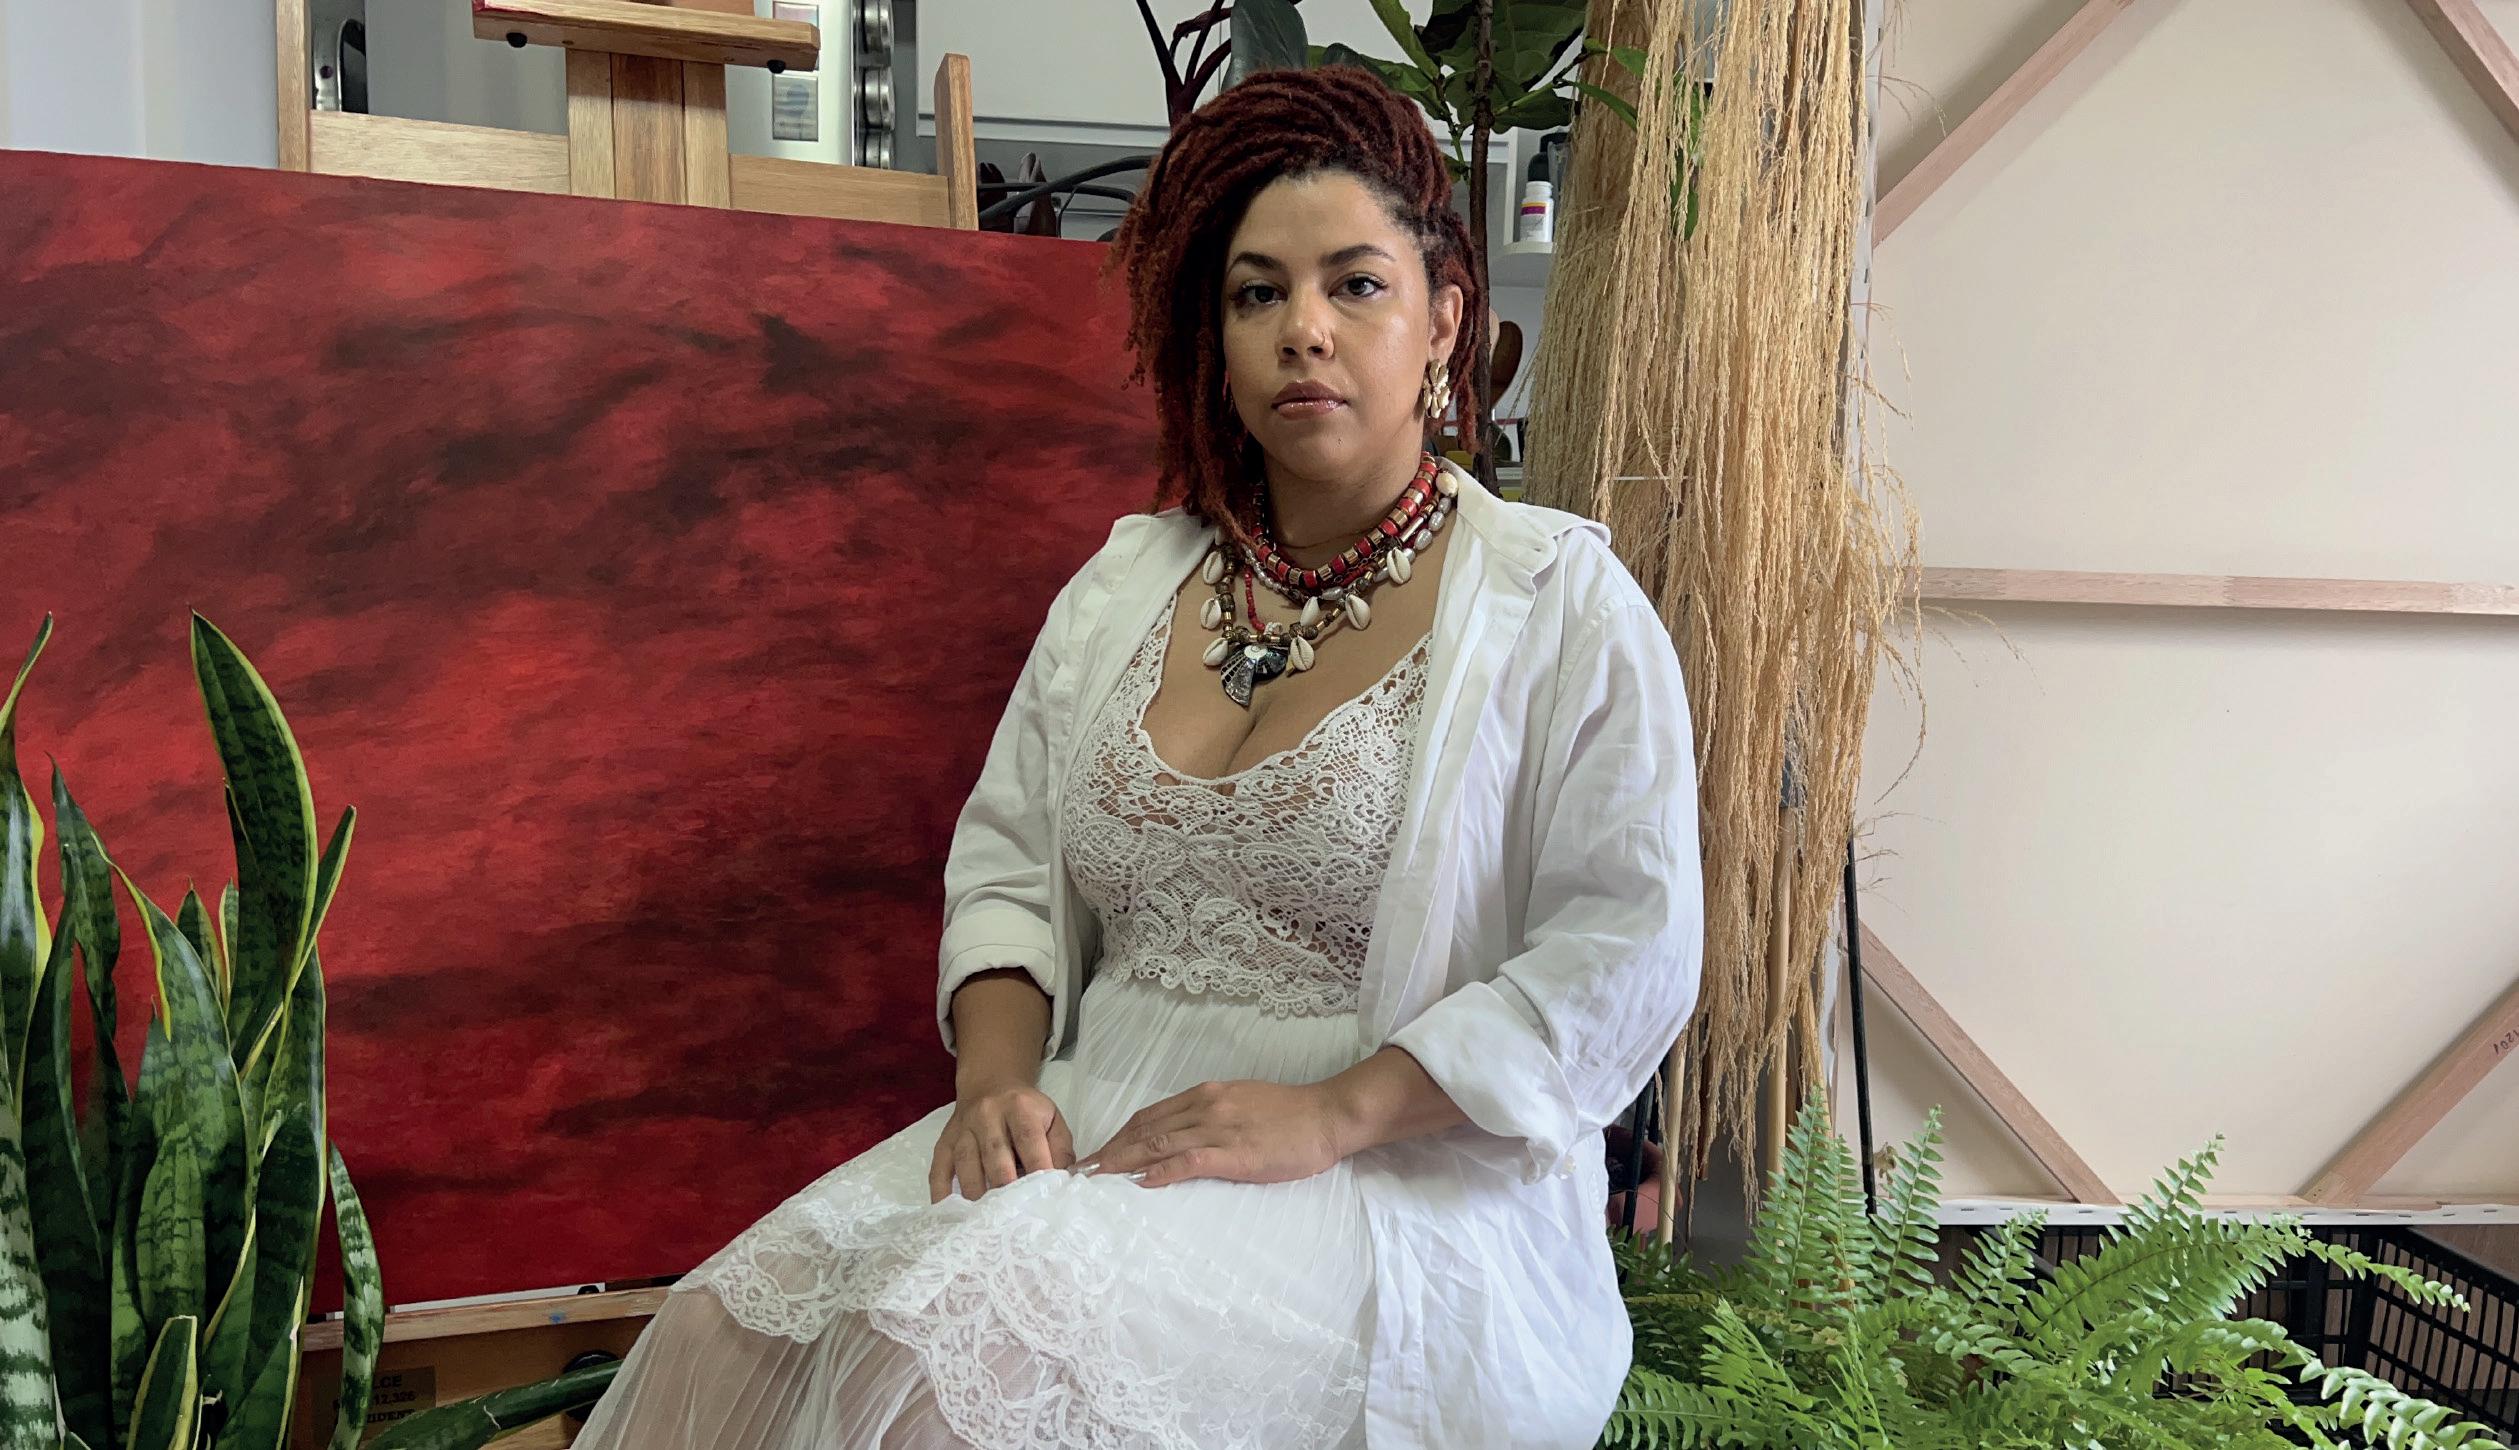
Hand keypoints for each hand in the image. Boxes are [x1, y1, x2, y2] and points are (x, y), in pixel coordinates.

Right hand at [929, 1078, 1074, 1202]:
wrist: (990, 1084)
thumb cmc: (1027, 1111)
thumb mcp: (1052, 1119)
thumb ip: (1061, 1149)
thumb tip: (1062, 1183)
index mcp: (1019, 1107)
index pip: (1028, 1139)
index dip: (1037, 1168)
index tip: (1044, 1196)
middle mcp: (987, 1115)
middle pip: (995, 1154)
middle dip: (1006, 1186)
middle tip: (1015, 1215)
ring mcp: (963, 1129)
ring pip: (967, 1163)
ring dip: (977, 1193)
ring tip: (988, 1219)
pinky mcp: (944, 1143)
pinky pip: (939, 1169)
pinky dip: (942, 1193)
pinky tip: (950, 1212)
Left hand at [1086, 1079, 1348, 1188]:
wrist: (1327, 1115)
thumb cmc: (1290, 1114)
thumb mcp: (1242, 1103)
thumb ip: (1211, 1115)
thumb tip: (1182, 1135)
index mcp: (1206, 1095)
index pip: (1150, 1115)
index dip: (1119, 1135)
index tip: (1098, 1154)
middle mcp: (1205, 1107)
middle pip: (1145, 1129)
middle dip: (1111, 1150)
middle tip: (1083, 1172)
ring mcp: (1218, 1128)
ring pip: (1158, 1143)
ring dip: (1123, 1161)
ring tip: (1098, 1179)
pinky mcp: (1235, 1153)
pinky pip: (1189, 1161)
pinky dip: (1162, 1172)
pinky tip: (1141, 1183)